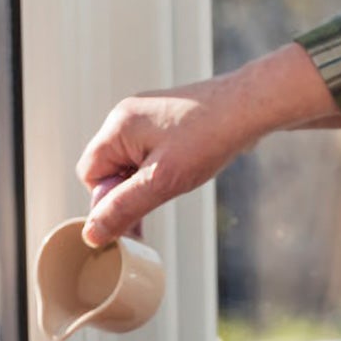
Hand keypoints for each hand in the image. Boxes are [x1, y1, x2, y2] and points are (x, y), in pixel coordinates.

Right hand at [76, 44, 340, 246]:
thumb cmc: (208, 139)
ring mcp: (146, 114)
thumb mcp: (162, 182)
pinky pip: (148, 150)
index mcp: (117, 127)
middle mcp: (126, 115)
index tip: (134, 214)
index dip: (107, 200)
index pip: (89, 174)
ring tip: (174, 184)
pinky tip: (182, 171)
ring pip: (130, 160)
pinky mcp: (166, 117)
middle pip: (107, 167)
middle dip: (127, 190)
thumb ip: (124, 208)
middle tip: (158, 202)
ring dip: (144, 181)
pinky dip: (159, 167)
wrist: (251, 106)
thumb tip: (92, 234)